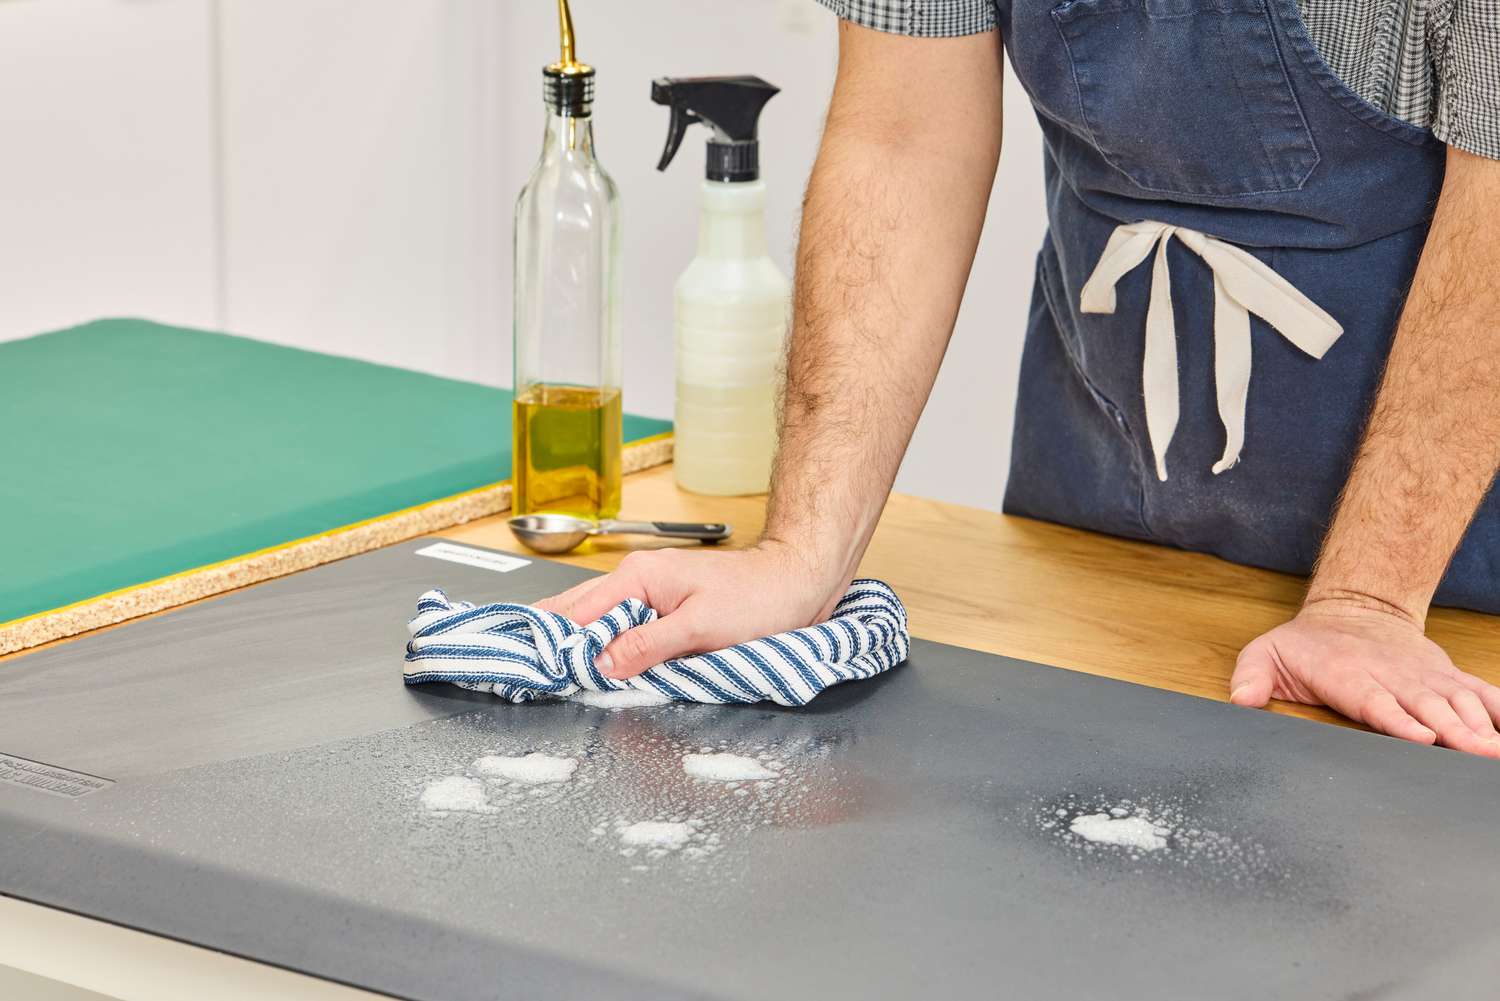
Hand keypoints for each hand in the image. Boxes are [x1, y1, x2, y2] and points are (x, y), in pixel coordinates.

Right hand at [534, 541, 848, 680]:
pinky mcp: (660, 609)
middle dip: (551, 642)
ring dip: (576, 647)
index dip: (551, 644)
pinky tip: (594, 667)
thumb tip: (602, 664)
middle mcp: (635, 580)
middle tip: (526, 674)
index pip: (575, 613)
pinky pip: (619, 628)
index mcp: (637, 578)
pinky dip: (603, 647)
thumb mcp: (701, 628)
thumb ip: (648, 645)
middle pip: (575, 612)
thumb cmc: (758, 599)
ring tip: (549, 674)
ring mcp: (646, 594)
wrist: (795, 582)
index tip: (533, 671)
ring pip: (594, 620)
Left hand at [1230, 599, 1499, 757]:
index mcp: (1349, 675)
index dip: (1399, 720)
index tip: (1422, 738)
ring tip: (1497, 751)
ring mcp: (1424, 676)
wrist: (1354, 608)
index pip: (1375, 701)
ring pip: (1458, 701)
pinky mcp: (1446, 677)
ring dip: (1481, 726)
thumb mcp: (1266, 654)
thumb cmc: (1306, 644)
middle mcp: (1393, 675)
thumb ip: (1252, 678)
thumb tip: (1240, 700)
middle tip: (1478, 753)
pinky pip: (1480, 693)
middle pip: (1426, 706)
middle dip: (1454, 731)